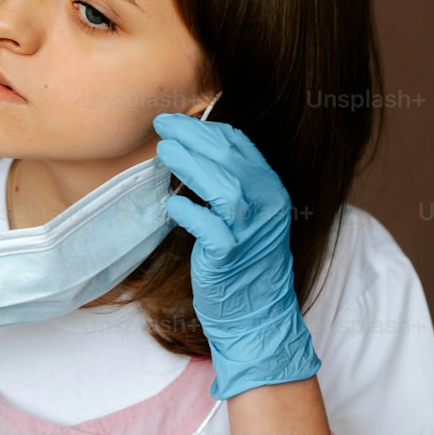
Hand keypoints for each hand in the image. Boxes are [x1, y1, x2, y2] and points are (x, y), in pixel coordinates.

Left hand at [152, 112, 320, 398]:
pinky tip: (172, 205)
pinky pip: (209, 227)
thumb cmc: (244, 261)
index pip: (239, 145)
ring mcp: (250, 230)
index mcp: (270, 189)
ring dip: (189, 164)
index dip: (206, 128)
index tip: (179, 122)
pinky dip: (189, 212)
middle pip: (229, 157)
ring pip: (223, 186)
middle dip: (193, 135)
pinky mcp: (230, 255)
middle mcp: (266, 205)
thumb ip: (227, 185)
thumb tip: (189, 152)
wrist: (258, 312)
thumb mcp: (245, 215)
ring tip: (163, 152)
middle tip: (163, 125)